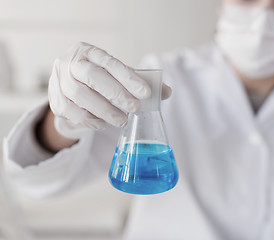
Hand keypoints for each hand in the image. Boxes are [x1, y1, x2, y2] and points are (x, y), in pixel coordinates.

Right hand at [48, 42, 170, 138]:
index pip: (110, 62)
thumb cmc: (98, 80)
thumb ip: (139, 82)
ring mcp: (59, 80)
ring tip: (121, 120)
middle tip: (135, 108)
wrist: (70, 89)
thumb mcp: (117, 76)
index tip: (147, 93)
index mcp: (88, 51)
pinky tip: (102, 123)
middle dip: (117, 95)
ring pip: (80, 96)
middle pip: (93, 77)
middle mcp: (70, 62)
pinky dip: (90, 120)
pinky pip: (71, 112)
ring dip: (105, 110)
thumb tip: (166, 92)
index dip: (129, 78)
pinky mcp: (55, 99)